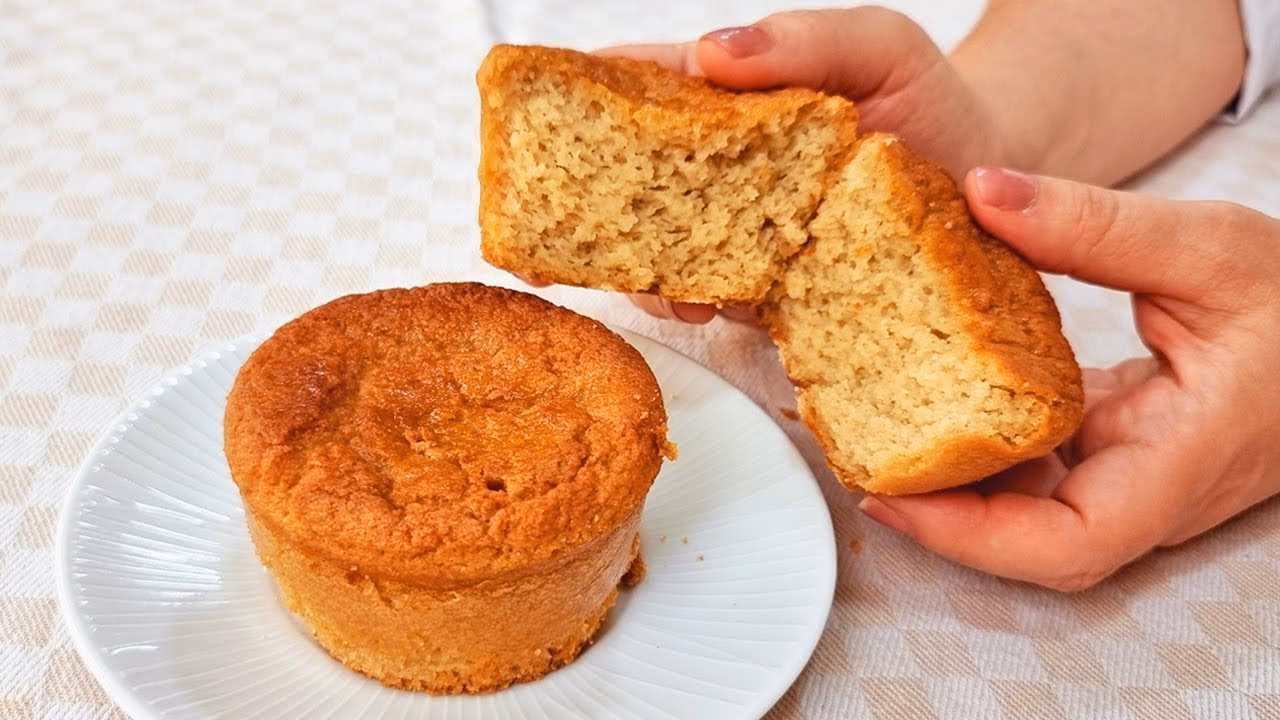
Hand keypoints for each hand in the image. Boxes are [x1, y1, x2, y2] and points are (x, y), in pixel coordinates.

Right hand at [528, 7, 1005, 323]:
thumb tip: (707, 52)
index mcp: (727, 96)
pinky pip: (704, 295)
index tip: (534, 127)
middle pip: (622, 178)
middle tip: (573, 229)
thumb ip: (803, 40)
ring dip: (640, 265)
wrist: (988, 185)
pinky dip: (688, 302)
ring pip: (652, 246)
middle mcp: (717, 165)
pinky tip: (703, 304)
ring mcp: (733, 228)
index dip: (574, 105)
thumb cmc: (929, 102)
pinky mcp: (760, 285)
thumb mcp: (880, 46)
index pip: (633, 86)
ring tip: (669, 280)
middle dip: (587, 204)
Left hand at [858, 166, 1279, 590]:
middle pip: (1030, 542)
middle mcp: (1151, 491)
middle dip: (937, 514)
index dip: (970, 539)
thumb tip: (982, 191)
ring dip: (952, 482)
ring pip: (1029, 512)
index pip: (1069, 542)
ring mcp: (1135, 480)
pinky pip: (1041, 471)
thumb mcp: (1209, 247)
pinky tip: (937, 399)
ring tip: (874, 427)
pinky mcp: (1119, 454)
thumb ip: (1095, 226)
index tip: (891, 501)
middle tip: (854, 454)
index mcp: (1182, 461)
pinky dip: (984, 446)